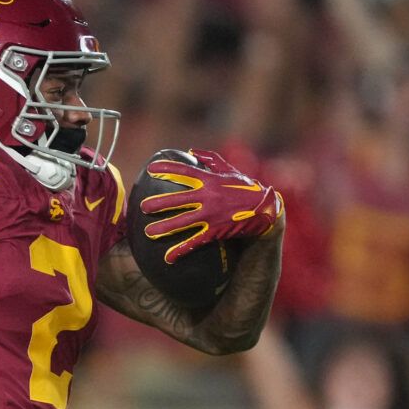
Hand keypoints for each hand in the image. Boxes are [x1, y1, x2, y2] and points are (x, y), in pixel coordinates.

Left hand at [140, 149, 280, 262]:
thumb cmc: (246, 188)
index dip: (166, 169)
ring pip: (182, 222)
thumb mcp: (229, 170)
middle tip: (142, 207)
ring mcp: (210, 215)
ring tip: (149, 232)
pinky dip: (181, 250)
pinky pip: (194, 242)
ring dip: (164, 228)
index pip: (184, 173)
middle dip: (159, 203)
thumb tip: (191, 151)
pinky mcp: (215, 231)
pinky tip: (168, 257)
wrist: (266, 210)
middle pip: (177, 200)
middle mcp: (207, 197)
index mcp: (209, 180)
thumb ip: (210, 160)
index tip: (150, 168)